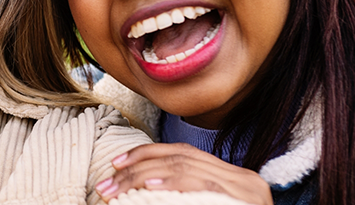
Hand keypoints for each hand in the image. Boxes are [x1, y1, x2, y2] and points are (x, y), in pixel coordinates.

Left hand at [95, 143, 269, 204]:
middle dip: (137, 168)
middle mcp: (245, 180)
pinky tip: (150, 186)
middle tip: (106, 183)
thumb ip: (188, 197)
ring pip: (187, 168)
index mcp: (235, 179)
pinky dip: (173, 184)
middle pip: (182, 158)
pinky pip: (203, 187)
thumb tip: (147, 188)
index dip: (147, 155)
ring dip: (144, 177)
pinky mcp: (246, 202)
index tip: (117, 164)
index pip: (185, 154)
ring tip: (117, 188)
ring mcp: (248, 192)